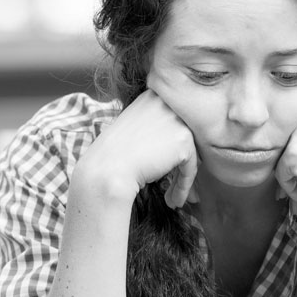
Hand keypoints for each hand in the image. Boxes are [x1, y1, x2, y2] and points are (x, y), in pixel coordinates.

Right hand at [79, 89, 197, 207]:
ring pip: (189, 154)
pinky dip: (183, 186)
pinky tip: (173, 201)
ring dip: (182, 179)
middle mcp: (166, 102)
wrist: (106, 170)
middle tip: (174, 187)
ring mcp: (176, 119)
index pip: (173, 122)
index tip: (167, 171)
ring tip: (172, 198)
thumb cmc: (113, 156)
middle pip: (184, 137)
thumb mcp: (134, 129)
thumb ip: (156, 129)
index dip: (172, 149)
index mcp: (152, 95)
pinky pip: (190, 168)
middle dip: (180, 165)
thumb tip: (176, 147)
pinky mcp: (184, 139)